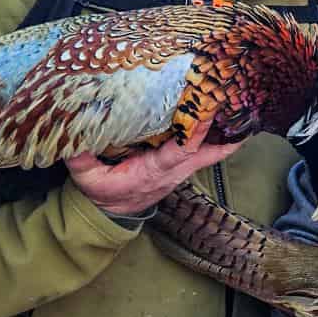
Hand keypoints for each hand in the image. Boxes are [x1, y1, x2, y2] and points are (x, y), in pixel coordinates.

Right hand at [67, 119, 243, 216]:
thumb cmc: (104, 192)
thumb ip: (81, 158)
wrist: (114, 213)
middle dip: (223, 130)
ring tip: (244, 103)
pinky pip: (210, 150)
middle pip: (207, 150)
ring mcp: (183, 168)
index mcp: (154, 170)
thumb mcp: (87, 178)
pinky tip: (235, 117)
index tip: (208, 113)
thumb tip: (73, 136)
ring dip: (228, 131)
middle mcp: (175, 169)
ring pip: (213, 150)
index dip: (196, 134)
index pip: (180, 151)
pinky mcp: (184, 163)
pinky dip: (223, 136)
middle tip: (241, 103)